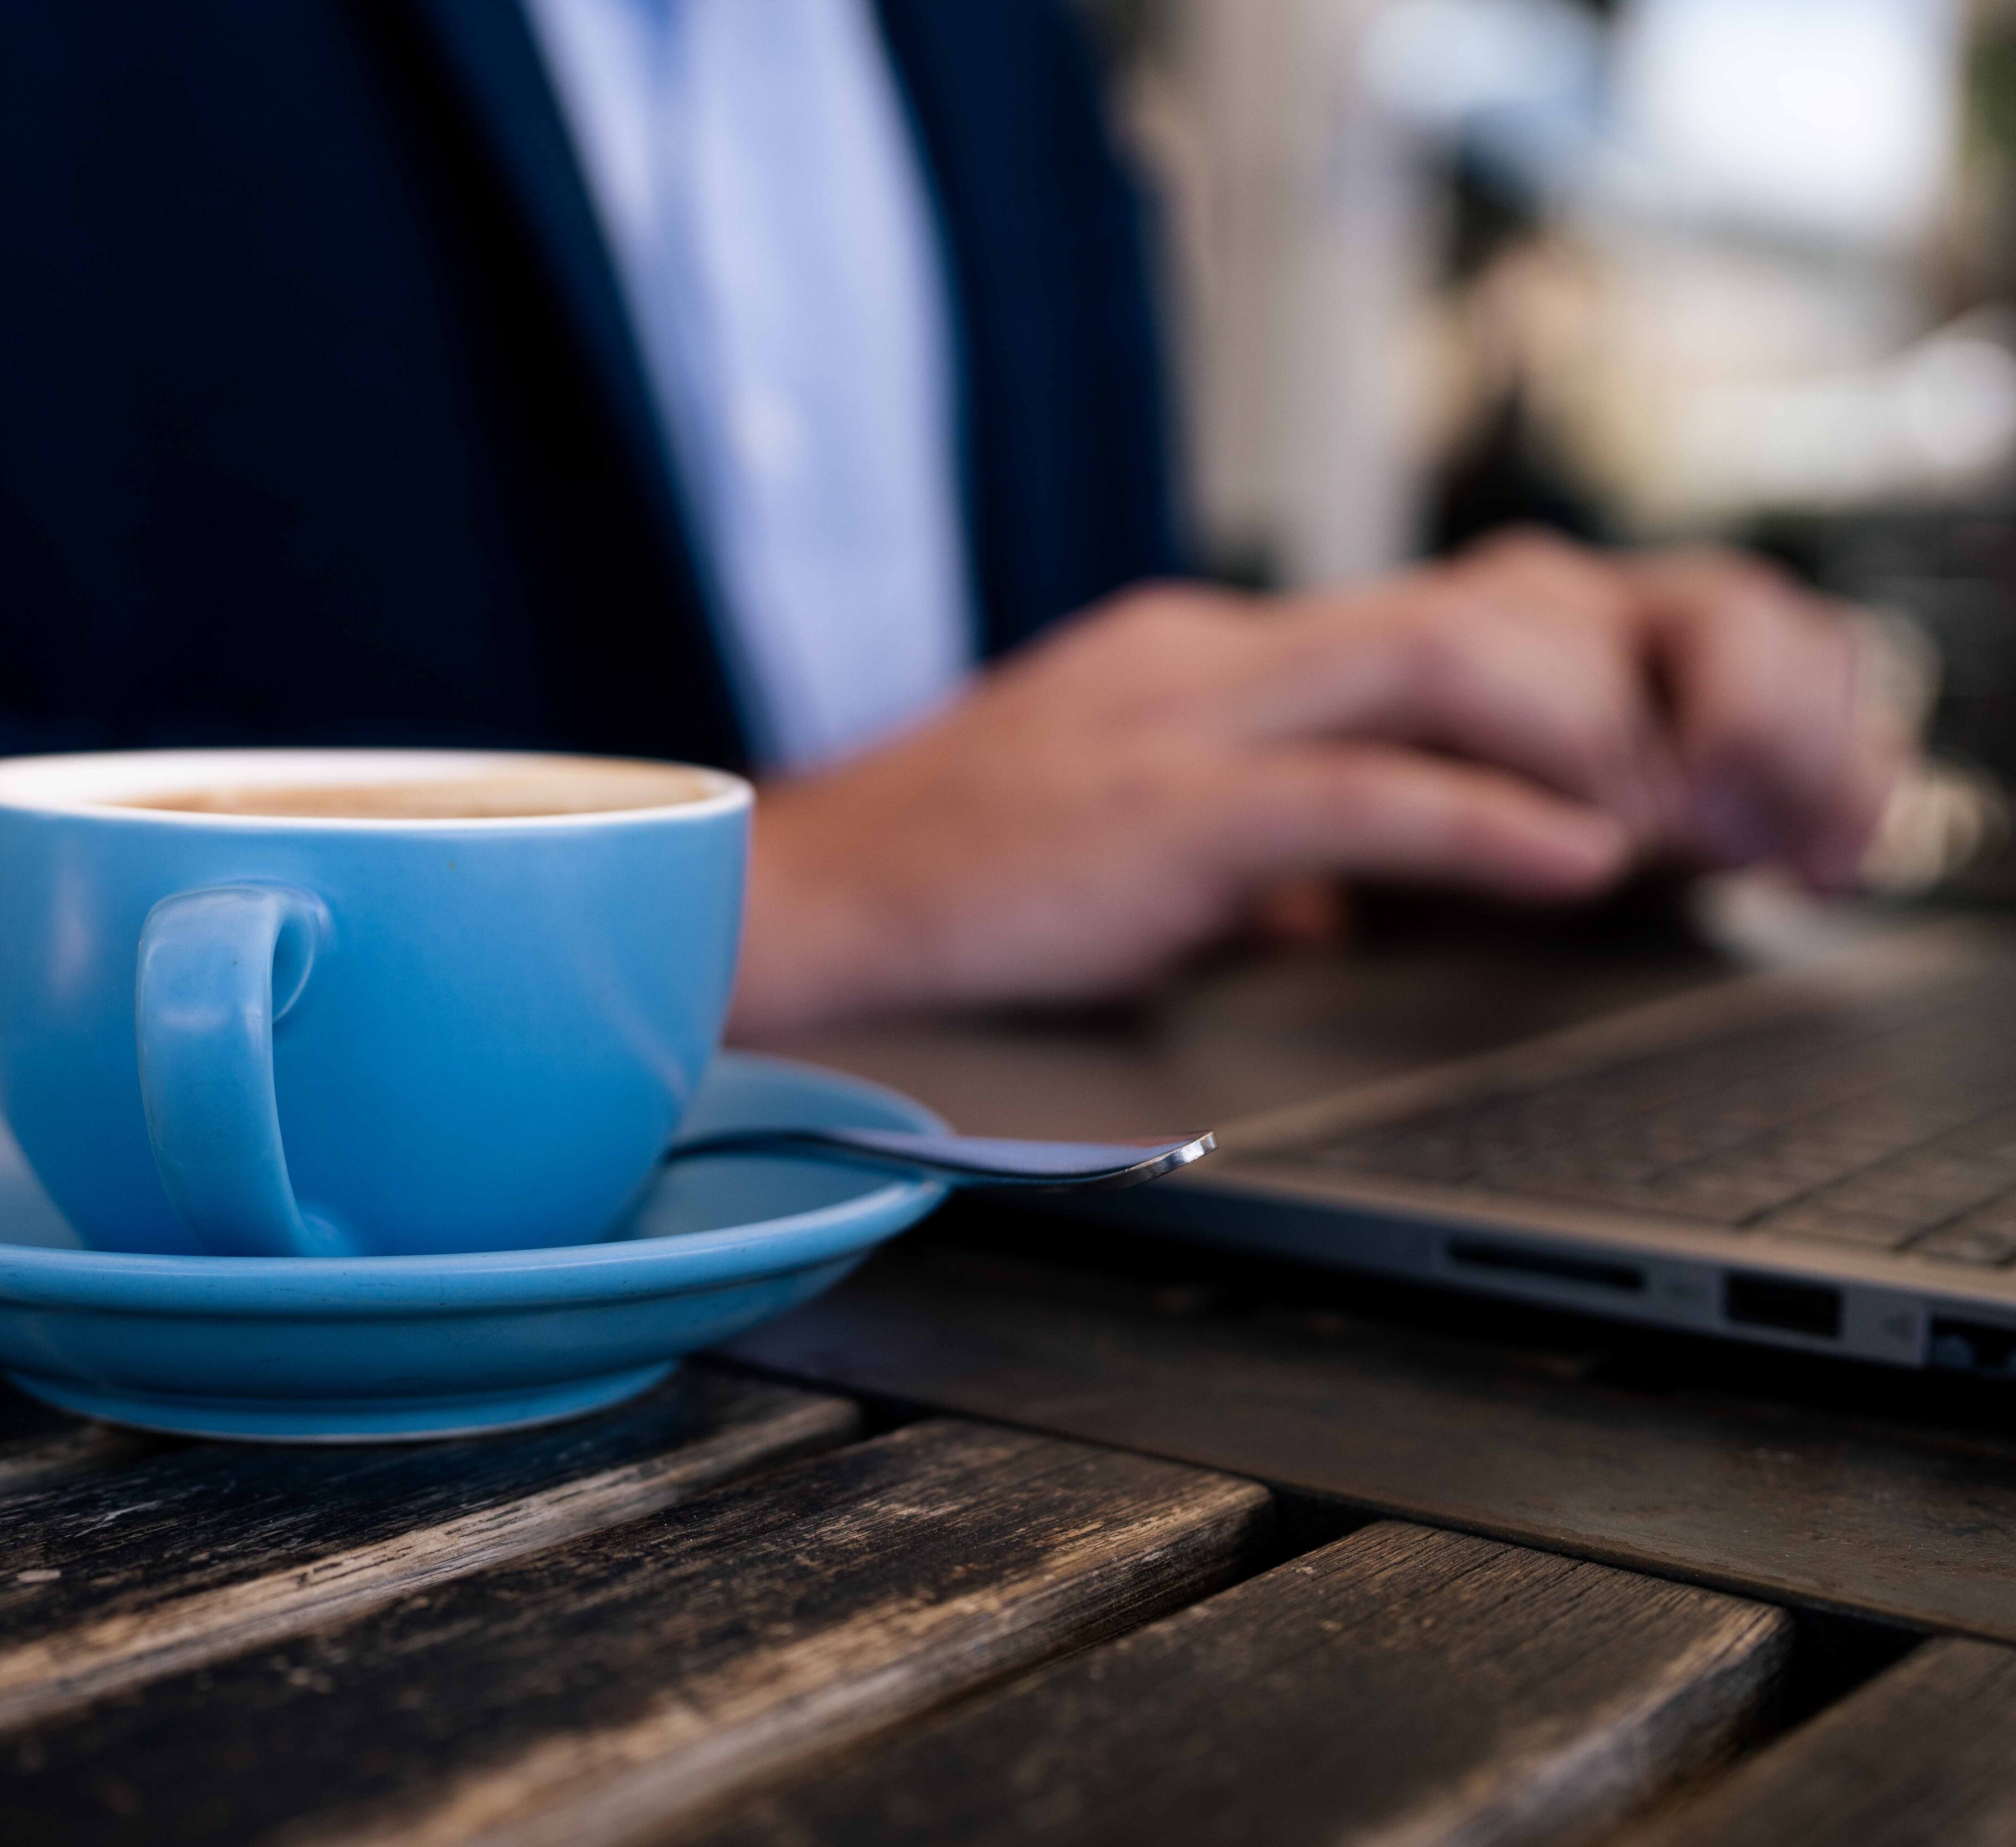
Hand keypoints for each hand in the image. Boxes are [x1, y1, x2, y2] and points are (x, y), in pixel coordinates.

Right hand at [730, 530, 1907, 1037]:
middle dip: (1606, 680)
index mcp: (1198, 655)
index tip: (1636, 748)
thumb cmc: (951, 885)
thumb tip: (1331, 897)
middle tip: (1691, 776)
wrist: (789, 906)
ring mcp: (1177, 720)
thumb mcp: (1124, 834)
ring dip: (1575, 734)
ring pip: (1437, 662)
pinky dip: (1488, 823)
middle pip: (1464, 604)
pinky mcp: (1156, 809)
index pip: (1425, 615)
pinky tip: (1572, 863)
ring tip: (1654, 815)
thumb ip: (1235, 839)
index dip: (1561, 668)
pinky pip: (1361, 793)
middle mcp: (1203, 654)